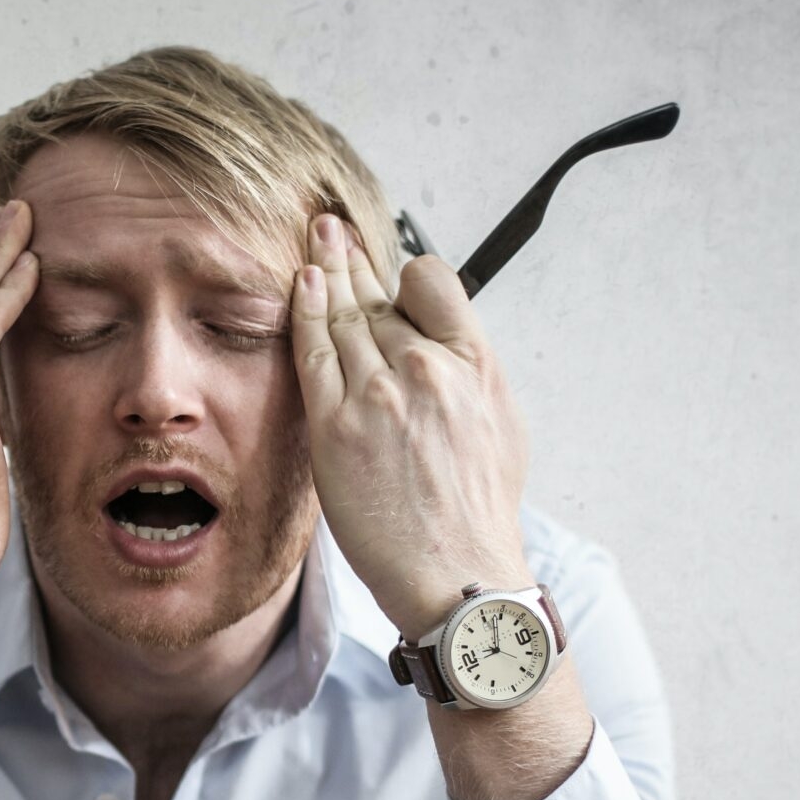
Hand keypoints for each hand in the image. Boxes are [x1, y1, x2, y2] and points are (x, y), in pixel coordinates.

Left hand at [289, 213, 533, 636]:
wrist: (458, 572)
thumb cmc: (478, 510)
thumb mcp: (499, 424)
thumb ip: (467, 372)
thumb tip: (441, 343)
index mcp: (471, 363)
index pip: (431, 283)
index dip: (407, 276)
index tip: (391, 276)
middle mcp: (425, 368)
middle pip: (378, 297)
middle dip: (351, 258)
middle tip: (330, 227)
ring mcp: (377, 394)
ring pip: (342, 316)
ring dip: (324, 273)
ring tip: (313, 242)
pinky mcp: (336, 426)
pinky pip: (313, 352)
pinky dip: (304, 312)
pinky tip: (299, 284)